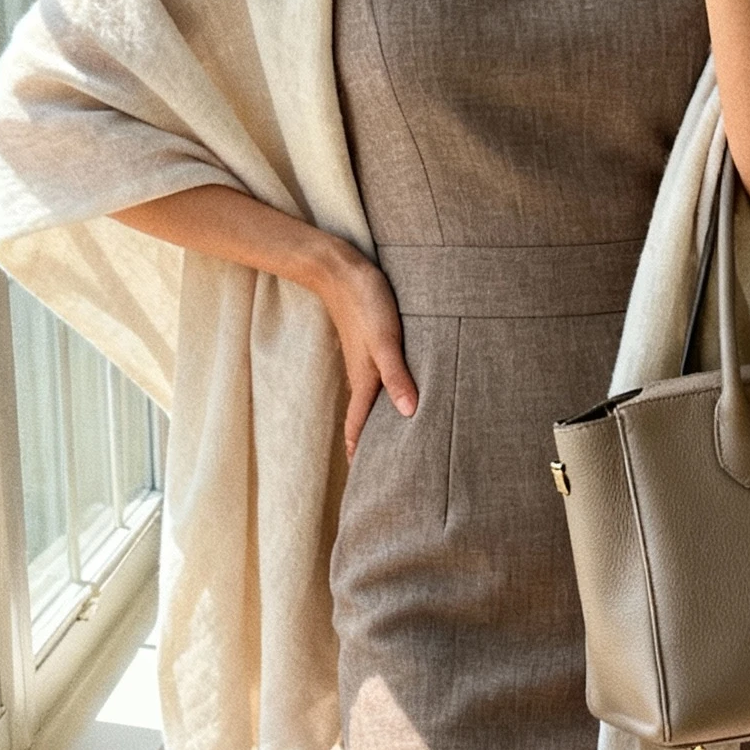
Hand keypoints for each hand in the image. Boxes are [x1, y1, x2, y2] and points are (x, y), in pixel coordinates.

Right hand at [313, 244, 415, 461]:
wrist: (339, 269)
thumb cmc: (365, 302)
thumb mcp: (385, 340)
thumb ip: (397, 376)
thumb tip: (409, 413)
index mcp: (364, 381)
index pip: (358, 427)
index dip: (360, 453)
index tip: (364, 481)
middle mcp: (362, 377)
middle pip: (363, 420)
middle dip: (369, 446)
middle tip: (381, 472)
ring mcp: (364, 362)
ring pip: (370, 402)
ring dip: (377, 423)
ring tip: (390, 443)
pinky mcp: (369, 347)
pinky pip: (376, 382)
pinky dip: (384, 398)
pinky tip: (396, 398)